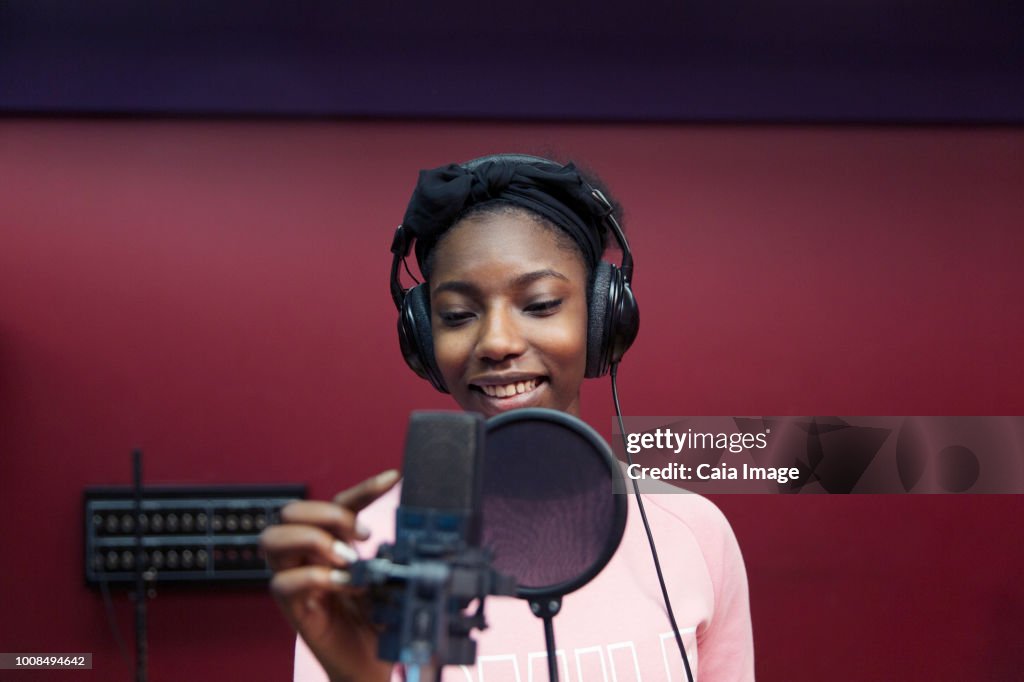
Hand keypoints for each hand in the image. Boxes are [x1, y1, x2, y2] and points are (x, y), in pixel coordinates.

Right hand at [260, 470, 400, 681]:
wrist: (372, 664)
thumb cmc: (378, 619)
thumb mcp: (390, 578)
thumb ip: (393, 555)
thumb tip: (416, 531)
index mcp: (332, 542)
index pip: (340, 502)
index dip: (365, 487)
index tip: (395, 478)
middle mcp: (306, 556)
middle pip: (291, 511)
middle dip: (326, 513)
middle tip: (361, 535)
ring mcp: (295, 580)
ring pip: (273, 538)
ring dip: (312, 540)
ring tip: (347, 559)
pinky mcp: (292, 608)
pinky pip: (283, 582)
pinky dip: (316, 578)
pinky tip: (345, 585)